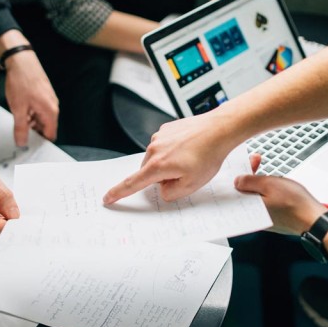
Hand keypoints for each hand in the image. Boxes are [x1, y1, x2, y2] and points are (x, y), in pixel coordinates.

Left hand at [4, 50, 58, 145]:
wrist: (22, 61)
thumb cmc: (22, 83)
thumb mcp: (18, 109)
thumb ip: (21, 128)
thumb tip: (21, 142)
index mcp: (50, 112)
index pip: (50, 135)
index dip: (41, 142)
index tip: (30, 147)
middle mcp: (53, 106)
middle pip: (47, 127)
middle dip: (35, 132)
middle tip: (21, 135)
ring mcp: (50, 100)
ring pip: (43, 118)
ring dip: (32, 122)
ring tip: (18, 121)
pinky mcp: (45, 94)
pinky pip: (41, 109)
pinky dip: (32, 113)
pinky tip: (21, 110)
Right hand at [104, 111, 238, 203]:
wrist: (219, 130)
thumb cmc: (208, 155)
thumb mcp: (191, 185)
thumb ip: (171, 193)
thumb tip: (162, 188)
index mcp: (157, 165)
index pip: (133, 183)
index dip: (118, 193)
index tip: (108, 198)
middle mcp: (154, 149)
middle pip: (149, 171)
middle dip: (162, 177)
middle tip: (185, 174)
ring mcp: (160, 136)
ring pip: (157, 158)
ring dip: (169, 163)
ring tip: (191, 159)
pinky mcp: (167, 128)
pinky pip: (165, 145)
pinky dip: (174, 150)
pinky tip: (190, 148)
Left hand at [235, 154, 326, 234]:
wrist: (313, 219)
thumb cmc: (294, 203)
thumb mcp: (269, 184)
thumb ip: (250, 181)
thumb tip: (237, 181)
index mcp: (249, 209)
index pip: (235, 189)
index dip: (238, 172)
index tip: (245, 161)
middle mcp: (253, 216)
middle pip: (244, 191)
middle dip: (249, 173)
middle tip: (256, 160)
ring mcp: (262, 218)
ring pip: (254, 195)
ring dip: (257, 181)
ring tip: (265, 169)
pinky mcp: (271, 217)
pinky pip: (262, 201)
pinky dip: (264, 190)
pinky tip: (272, 183)